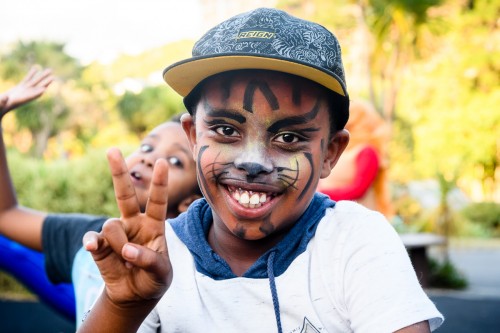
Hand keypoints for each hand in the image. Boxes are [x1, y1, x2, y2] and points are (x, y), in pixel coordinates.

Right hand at [0, 66, 53, 116]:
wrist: (0, 108)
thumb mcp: (0, 104)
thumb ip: (2, 101)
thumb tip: (5, 98)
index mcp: (20, 101)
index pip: (30, 97)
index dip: (37, 93)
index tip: (44, 90)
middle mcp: (25, 95)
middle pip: (37, 88)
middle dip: (45, 83)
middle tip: (53, 78)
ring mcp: (23, 91)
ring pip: (34, 82)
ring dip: (42, 76)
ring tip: (50, 70)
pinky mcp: (19, 88)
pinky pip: (27, 80)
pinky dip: (31, 74)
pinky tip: (36, 68)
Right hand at [83, 147, 171, 305]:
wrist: (135, 294)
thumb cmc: (154, 278)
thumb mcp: (161, 273)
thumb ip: (148, 260)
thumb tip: (126, 250)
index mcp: (154, 224)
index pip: (158, 200)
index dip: (159, 182)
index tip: (162, 163)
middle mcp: (134, 223)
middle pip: (124, 194)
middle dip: (118, 172)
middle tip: (112, 150)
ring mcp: (115, 232)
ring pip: (111, 226)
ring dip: (118, 245)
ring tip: (126, 261)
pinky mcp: (99, 245)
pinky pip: (92, 239)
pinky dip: (92, 244)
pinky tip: (93, 249)